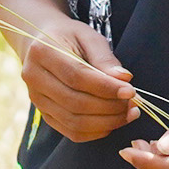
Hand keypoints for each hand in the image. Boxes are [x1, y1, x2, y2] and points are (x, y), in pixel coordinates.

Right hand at [18, 17, 140, 141]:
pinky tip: (113, 122)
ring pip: (74, 122)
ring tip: (128, 113)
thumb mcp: (88, 36)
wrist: (41, 42)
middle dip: (109, 107)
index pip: (77, 77)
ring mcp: (36, 99)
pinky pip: (71, 132)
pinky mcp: (44, 114)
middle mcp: (34, 78)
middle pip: (75, 103)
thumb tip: (124, 80)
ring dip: (106, 122)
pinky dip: (96, 132)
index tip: (131, 91)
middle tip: (134, 103)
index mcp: (42, 52)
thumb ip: (105, 58)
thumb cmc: (69, 37)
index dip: (106, 87)